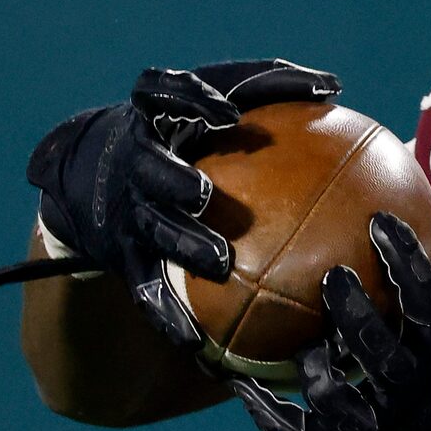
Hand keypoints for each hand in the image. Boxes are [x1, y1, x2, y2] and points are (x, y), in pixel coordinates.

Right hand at [20, 60, 341, 344]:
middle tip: (206, 196)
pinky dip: (170, 315)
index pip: (160, 93)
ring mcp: (129, 210)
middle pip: (148, 169)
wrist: (96, 178)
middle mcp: (136, 160)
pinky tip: (198, 343)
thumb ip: (269, 87)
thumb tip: (333, 87)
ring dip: (182, 245)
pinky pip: (148, 289)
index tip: (226, 112)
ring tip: (220, 263)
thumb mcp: (214, 101)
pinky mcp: (124, 255)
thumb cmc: (186, 130)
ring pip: (152, 230)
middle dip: (172, 181)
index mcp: (156, 116)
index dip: (187, 98)